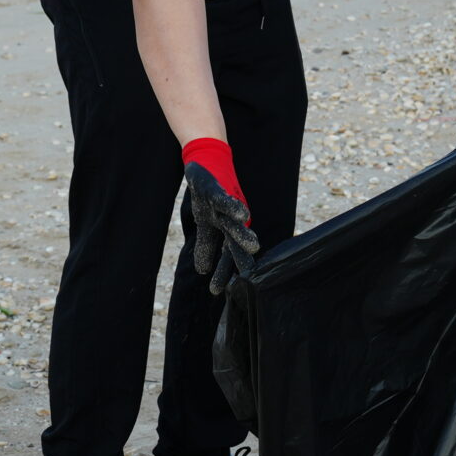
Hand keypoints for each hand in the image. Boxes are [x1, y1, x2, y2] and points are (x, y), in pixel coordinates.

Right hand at [180, 137, 258, 293]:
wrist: (205, 164)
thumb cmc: (207, 195)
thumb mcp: (204, 223)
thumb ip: (205, 246)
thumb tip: (202, 270)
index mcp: (224, 230)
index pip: (224, 255)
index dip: (222, 272)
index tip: (217, 291)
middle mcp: (229, 221)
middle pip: (234, 243)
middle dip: (239, 259)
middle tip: (246, 277)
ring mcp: (227, 206)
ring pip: (235, 223)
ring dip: (244, 234)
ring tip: (253, 246)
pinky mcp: (220, 190)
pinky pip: (228, 200)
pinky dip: (234, 207)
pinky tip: (242, 213)